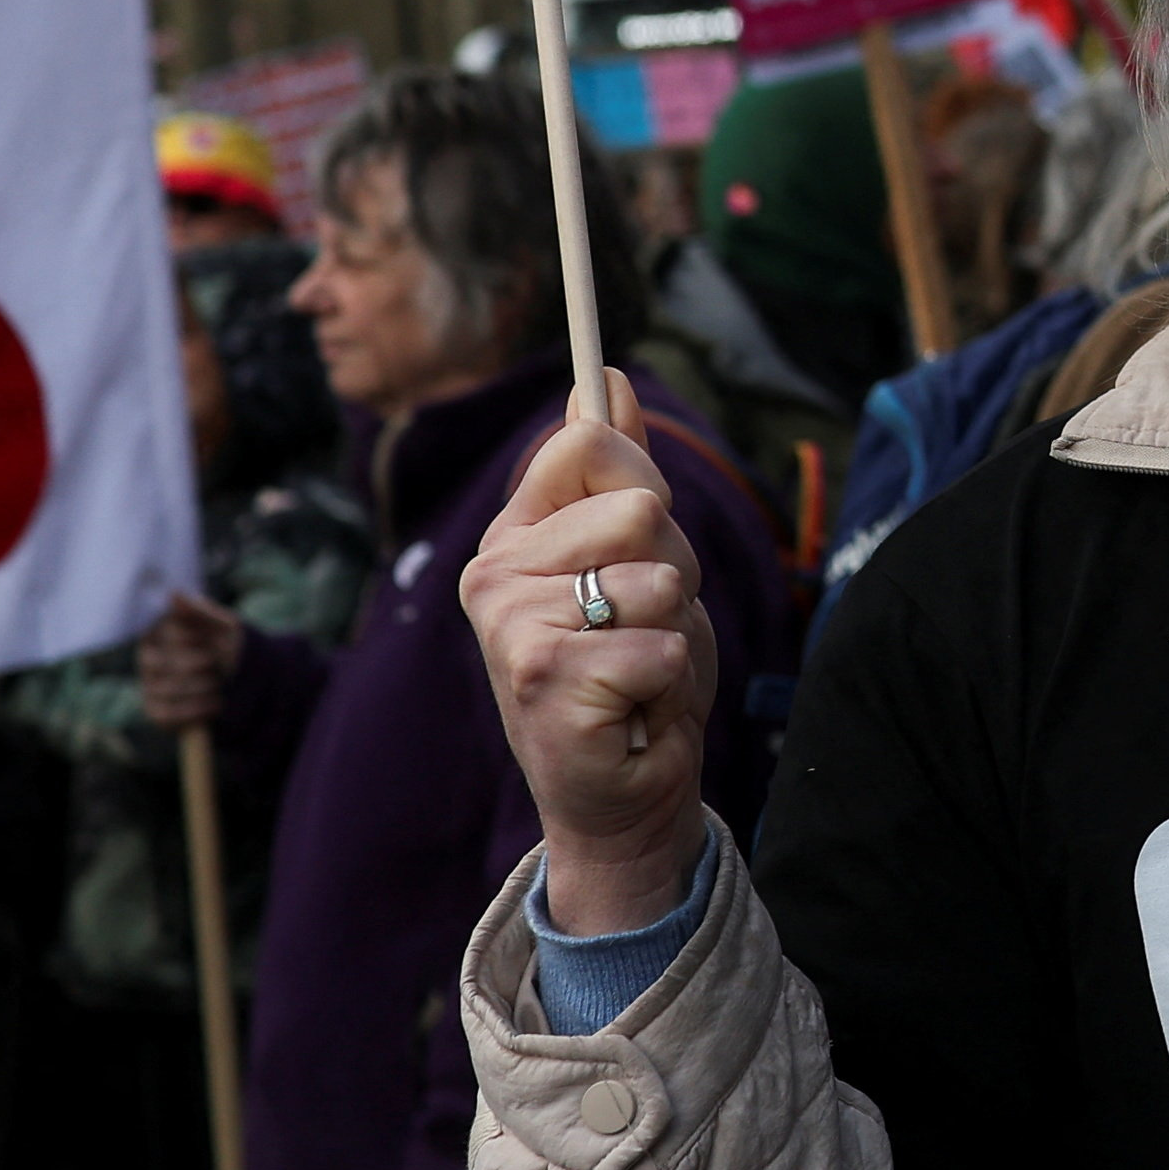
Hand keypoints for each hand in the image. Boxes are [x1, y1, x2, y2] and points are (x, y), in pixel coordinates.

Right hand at [135, 591, 245, 732]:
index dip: (195, 640)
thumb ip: (201, 612)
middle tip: (217, 665)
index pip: (169, 634)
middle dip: (202, 665)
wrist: (253, 684)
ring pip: (165, 689)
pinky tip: (214, 703)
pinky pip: (165, 714)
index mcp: (161, 631)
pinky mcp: (156, 711)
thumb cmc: (235, 649)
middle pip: (165, 663)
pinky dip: (195, 710)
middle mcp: (149, 658)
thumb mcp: (228, 628)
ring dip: (203, 688)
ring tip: (220, 684)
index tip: (214, 641)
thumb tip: (173, 594)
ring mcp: (150, 686)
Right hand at [458, 374, 715, 934]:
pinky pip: (662, 642)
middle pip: (642, 505)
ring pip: (660, 577)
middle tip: (639, 626)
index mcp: (513, 533)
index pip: (589, 441)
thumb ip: (619, 468)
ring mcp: (511, 626)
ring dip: (675, 629)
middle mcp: (493, 572)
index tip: (634, 545)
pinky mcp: (544, 680)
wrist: (623, 792)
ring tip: (636, 671)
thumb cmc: (631, 671)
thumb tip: (607, 377)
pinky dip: (670, 681)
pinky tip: (633, 711)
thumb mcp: (636, 559)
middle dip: (675, 569)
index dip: (643, 487)